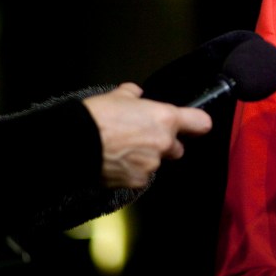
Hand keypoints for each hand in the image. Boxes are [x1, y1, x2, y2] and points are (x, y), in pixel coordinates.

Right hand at [84, 82, 212, 187]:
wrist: (75, 143)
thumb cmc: (96, 118)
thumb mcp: (117, 96)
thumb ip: (132, 95)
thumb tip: (134, 94)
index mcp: (165, 118)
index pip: (200, 123)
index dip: (196, 124)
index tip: (193, 125)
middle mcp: (164, 142)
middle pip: (177, 148)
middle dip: (164, 145)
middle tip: (143, 138)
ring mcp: (152, 164)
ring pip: (156, 163)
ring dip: (145, 159)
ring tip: (122, 150)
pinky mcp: (137, 181)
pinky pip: (140, 177)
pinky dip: (131, 172)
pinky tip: (116, 163)